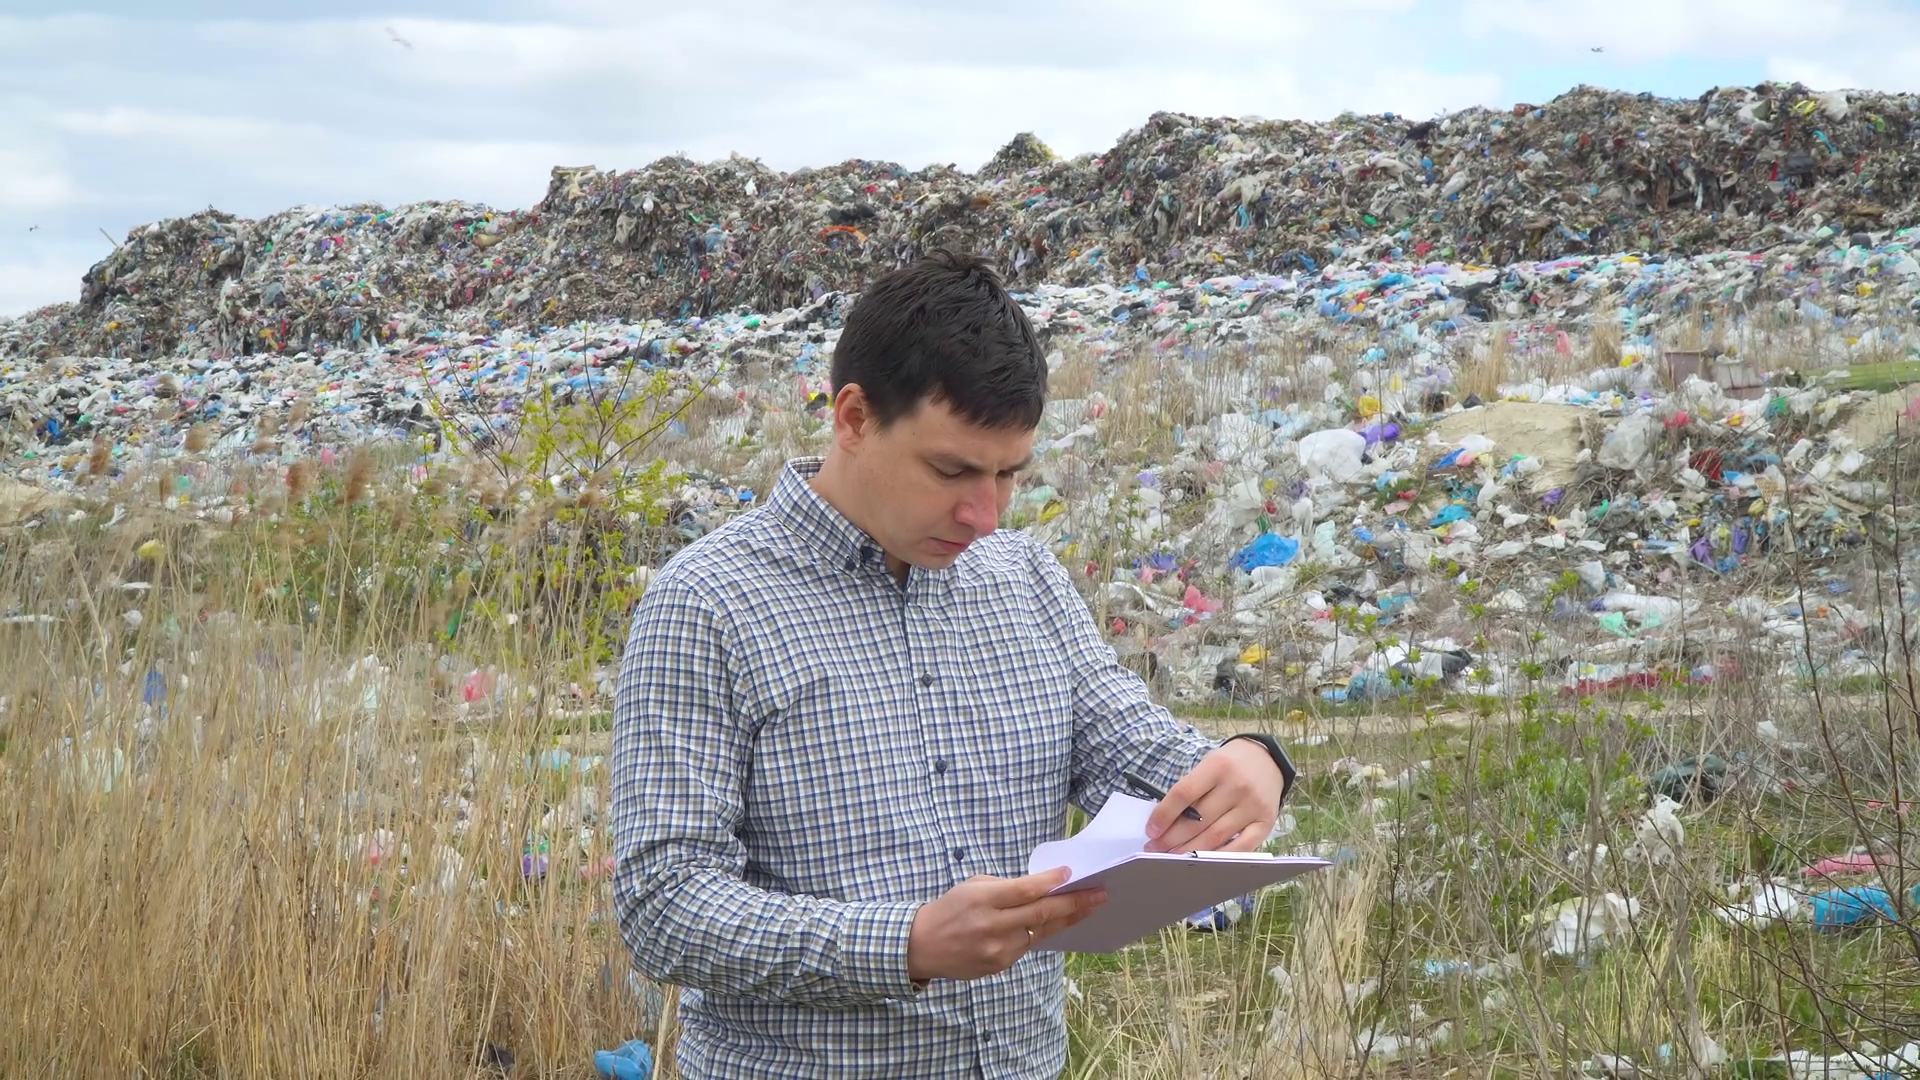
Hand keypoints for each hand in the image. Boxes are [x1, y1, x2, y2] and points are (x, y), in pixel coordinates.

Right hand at [905, 868, 1107, 981]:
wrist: (923, 946)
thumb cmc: (950, 908)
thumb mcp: (973, 886)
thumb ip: (1007, 887)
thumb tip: (1043, 887)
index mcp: (983, 900)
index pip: (1025, 890)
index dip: (1051, 883)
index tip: (1071, 874)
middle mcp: (992, 926)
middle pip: (1042, 914)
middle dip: (1075, 904)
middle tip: (1100, 895)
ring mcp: (998, 950)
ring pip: (1040, 932)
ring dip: (1065, 920)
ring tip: (1088, 908)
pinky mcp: (1000, 966)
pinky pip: (1028, 946)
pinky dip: (1041, 933)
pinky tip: (1056, 924)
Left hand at [1142, 740, 1285, 854]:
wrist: (1268, 760)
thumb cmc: (1230, 765)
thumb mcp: (1208, 765)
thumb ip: (1191, 790)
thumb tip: (1165, 822)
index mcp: (1217, 767)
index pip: (1184, 794)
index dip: (1164, 814)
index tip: (1151, 830)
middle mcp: (1236, 786)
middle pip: (1198, 819)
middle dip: (1172, 838)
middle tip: (1155, 849)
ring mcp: (1252, 806)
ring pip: (1216, 836)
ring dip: (1190, 851)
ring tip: (1172, 858)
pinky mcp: (1266, 823)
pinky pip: (1241, 847)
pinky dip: (1219, 857)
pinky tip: (1202, 862)